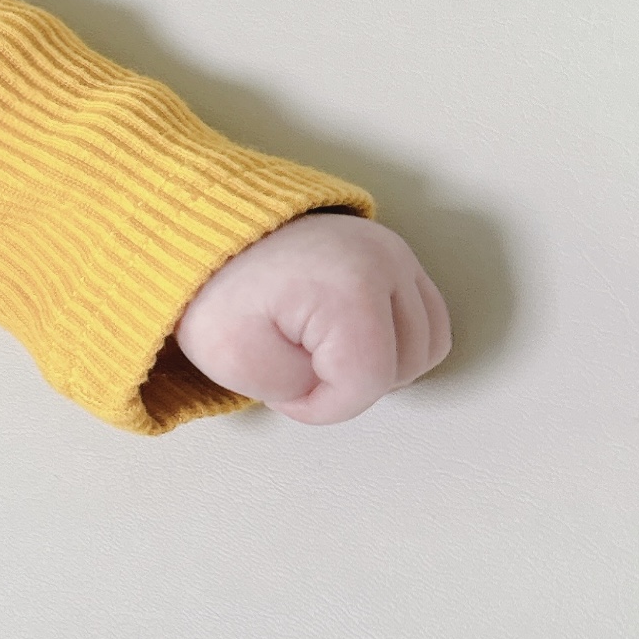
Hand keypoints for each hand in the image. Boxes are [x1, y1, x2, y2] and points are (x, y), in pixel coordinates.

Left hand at [175, 212, 450, 425]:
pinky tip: (348, 341)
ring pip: (426, 347)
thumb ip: (298, 391)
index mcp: (349, 287)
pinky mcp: (399, 256)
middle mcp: (386, 262)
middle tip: (297, 366)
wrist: (210, 233)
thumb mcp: (237, 359)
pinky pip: (428, 320)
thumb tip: (338, 388)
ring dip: (380, 367)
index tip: (283, 390)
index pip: (367, 383)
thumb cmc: (218, 291)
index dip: (323, 406)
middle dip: (349, 385)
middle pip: (403, 368)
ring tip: (323, 353)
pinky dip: (397, 343)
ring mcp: (398, 254)